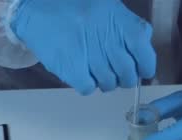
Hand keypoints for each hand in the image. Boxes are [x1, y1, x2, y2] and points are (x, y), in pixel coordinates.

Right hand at [11, 0, 155, 94]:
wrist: (36, 8)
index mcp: (120, 22)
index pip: (145, 55)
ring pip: (109, 84)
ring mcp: (90, 56)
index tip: (141, 70)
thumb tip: (144, 47)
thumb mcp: (108, 8)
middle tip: (116, 73)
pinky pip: (89, 88)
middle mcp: (107, 39)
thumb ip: (129, 27)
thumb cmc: (74, 7)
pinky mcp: (72, 69)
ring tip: (93, 68)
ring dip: (104, 81)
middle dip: (124, 78)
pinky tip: (81, 72)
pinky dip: (87, 84)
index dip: (145, 67)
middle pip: (128, 74)